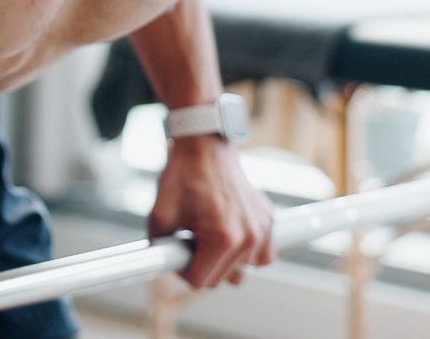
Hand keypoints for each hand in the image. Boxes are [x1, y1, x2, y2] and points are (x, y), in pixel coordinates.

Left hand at [149, 135, 275, 289]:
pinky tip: (232, 238)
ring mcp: (262, 231)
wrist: (205, 149)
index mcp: (221, 238)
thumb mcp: (159, 215)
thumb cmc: (184, 176)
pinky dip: (247, 254)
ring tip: (209, 235)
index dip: (183, 270)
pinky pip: (262, 257)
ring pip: (241, 271)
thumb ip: (159, 249)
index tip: (178, 254)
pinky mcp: (269, 222)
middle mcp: (247, 238)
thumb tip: (163, 268)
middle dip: (202, 265)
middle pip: (222, 279)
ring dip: (224, 261)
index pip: (201, 281)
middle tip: (190, 241)